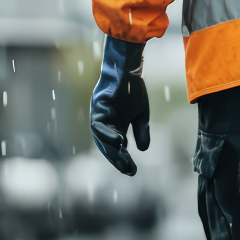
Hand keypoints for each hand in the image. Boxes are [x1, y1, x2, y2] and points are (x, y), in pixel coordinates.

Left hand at [90, 37, 149, 175]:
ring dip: (111, 150)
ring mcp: (99, 113)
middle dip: (117, 159)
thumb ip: (141, 132)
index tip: (133, 171)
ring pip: (100, 137)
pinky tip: (119, 141)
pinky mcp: (97, 105)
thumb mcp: (141, 115)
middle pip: (107, 146)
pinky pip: (98, 123)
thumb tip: (143, 150)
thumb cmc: (133, 89)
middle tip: (128, 170)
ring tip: (123, 159)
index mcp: (114, 126)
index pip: (116, 148)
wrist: (128, 68)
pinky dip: (107, 134)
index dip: (123, 160)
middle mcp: (104, 122)